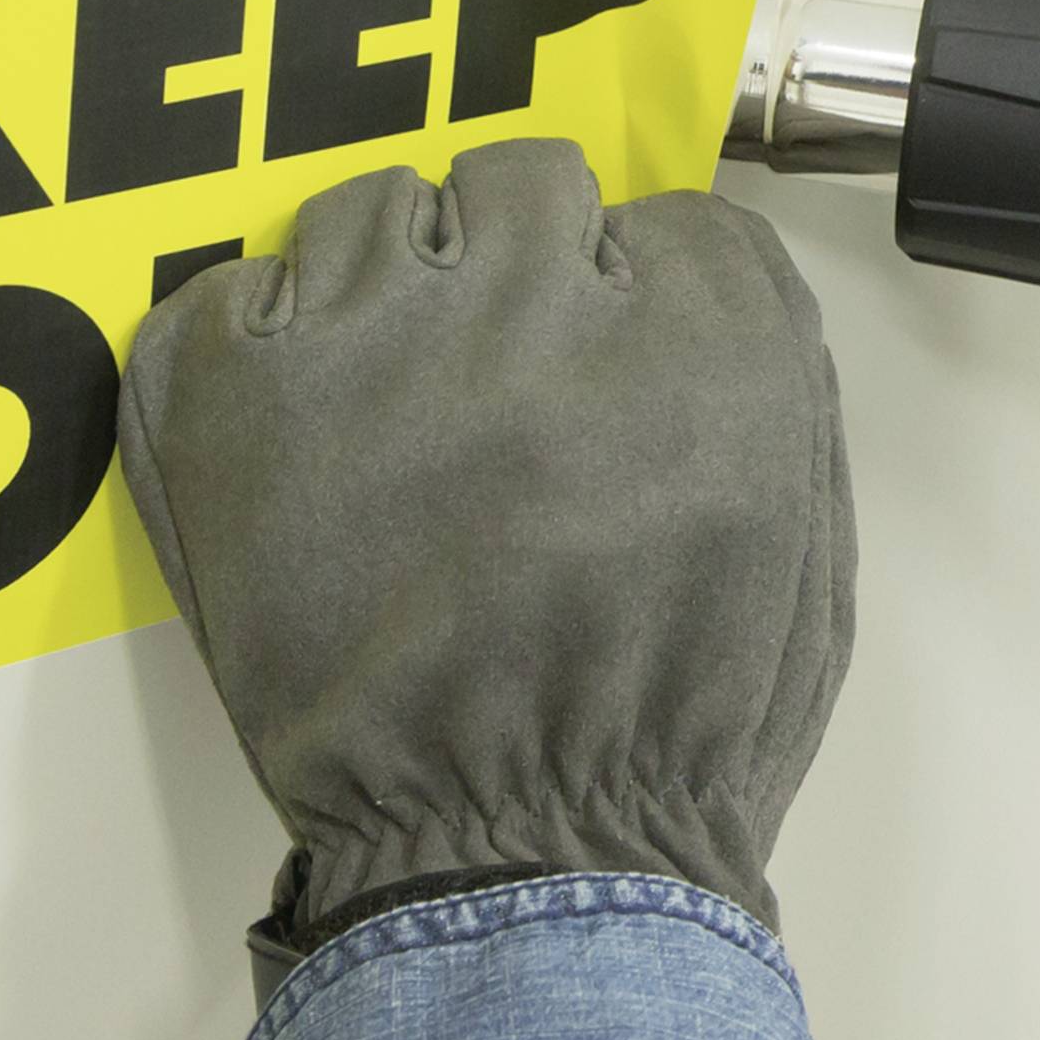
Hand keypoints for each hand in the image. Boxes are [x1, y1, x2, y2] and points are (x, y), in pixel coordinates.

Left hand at [118, 138, 852, 944]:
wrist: (522, 860)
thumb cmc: (677, 727)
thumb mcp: (812, 546)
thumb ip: (774, 387)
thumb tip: (691, 290)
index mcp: (705, 340)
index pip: (668, 218)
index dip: (642, 292)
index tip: (618, 355)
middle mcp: (545, 306)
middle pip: (524, 180)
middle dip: (525, 263)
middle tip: (508, 370)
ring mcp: (382, 341)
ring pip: (374, 206)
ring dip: (393, 286)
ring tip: (393, 398)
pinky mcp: (245, 399)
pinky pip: (228, 289)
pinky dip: (258, 347)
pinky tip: (300, 428)